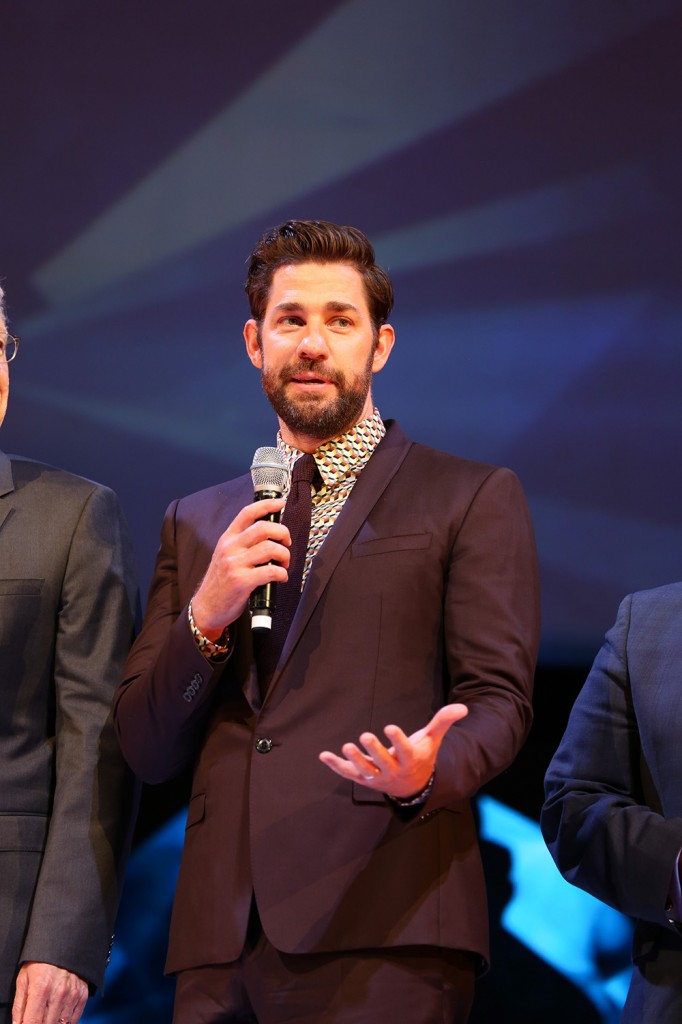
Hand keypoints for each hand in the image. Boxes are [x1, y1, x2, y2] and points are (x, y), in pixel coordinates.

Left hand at [12, 962, 87, 1023]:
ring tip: (47, 1015)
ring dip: (53, 1022)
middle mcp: (59, 992)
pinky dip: (65, 1021)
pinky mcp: (82, 995)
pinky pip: (74, 1019)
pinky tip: (58, 1015)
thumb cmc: (42, 961)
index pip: (33, 1022)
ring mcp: (72, 994)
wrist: (64, 945)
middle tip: (37, 1017)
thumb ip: (19, 1006)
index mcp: (41, 988)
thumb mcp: (23, 979)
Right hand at [191, 497, 289, 637]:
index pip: (247, 513)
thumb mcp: (226, 555)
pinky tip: (281, 577)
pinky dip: (282, 573)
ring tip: (284, 564)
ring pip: (270, 548)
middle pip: (263, 528)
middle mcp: (230, 548)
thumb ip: (243, 542)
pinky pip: (270, 571)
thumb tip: (271, 531)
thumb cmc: (221, 582)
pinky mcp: (241, 581)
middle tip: (286, 543)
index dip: (266, 505)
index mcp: (227, 538)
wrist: (206, 607)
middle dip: (282, 533)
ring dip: (284, 555)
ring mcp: (235, 564)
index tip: (280, 503)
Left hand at [319, 703, 467, 798]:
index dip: (398, 739)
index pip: (405, 751)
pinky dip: (336, 766)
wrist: (413, 787)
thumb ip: (443, 722)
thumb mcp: (432, 739)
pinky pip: (348, 774)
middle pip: (383, 762)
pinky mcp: (364, 780)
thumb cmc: (421, 756)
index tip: (390, 726)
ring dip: (354, 760)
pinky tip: (323, 756)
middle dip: (374, 751)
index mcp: (411, 761)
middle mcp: (394, 772)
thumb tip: (463, 708)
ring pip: (365, 771)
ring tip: (346, 747)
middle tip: (365, 736)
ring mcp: (377, 778)